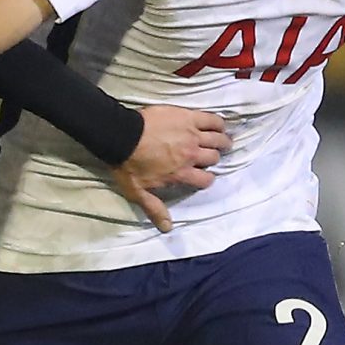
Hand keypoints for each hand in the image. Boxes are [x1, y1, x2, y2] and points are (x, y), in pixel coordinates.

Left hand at [114, 105, 228, 232]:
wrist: (120, 136)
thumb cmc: (128, 165)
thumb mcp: (139, 192)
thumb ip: (155, 209)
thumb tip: (167, 228)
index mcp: (181, 173)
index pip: (205, 180)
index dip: (207, 179)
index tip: (204, 175)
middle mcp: (190, 155)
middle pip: (213, 157)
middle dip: (214, 158)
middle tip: (213, 155)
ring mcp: (191, 135)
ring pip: (216, 139)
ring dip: (222, 141)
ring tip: (224, 141)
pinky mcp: (188, 117)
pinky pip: (211, 119)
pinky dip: (218, 122)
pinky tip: (220, 125)